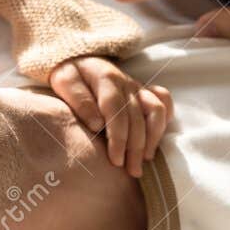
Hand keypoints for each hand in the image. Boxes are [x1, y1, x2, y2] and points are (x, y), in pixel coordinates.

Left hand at [49, 55, 172, 174]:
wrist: (77, 58)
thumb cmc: (69, 74)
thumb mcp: (65, 82)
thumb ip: (79, 100)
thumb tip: (97, 125)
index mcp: (106, 78)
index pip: (116, 111)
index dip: (118, 138)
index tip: (115, 161)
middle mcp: (126, 82)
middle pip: (137, 117)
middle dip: (135, 148)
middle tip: (130, 172)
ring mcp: (137, 86)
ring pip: (156, 110)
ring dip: (153, 137)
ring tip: (143, 160)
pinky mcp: (143, 91)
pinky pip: (163, 100)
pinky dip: (164, 118)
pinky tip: (156, 138)